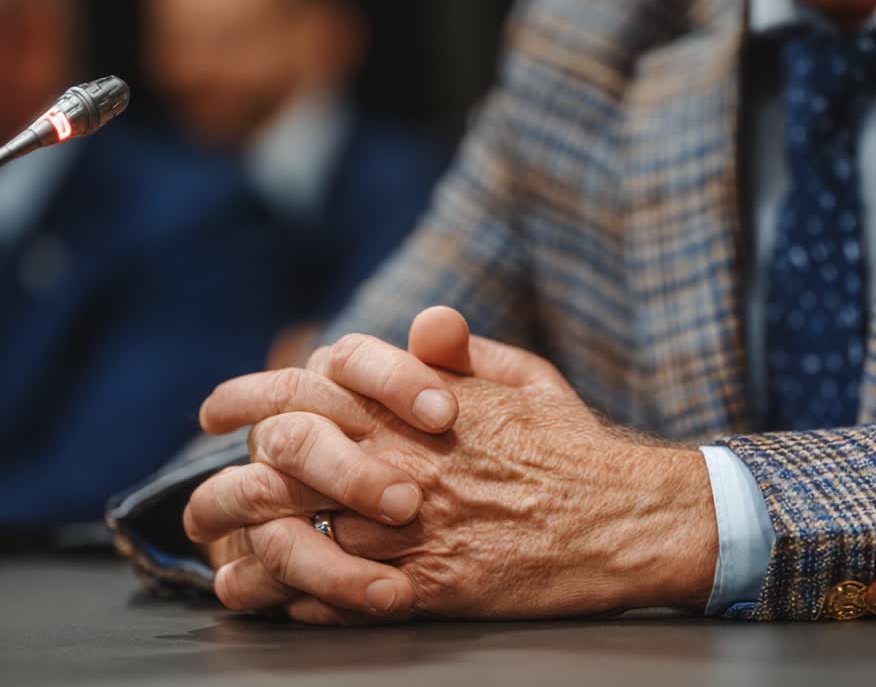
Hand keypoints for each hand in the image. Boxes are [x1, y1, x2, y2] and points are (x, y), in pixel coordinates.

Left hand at [186, 307, 718, 624]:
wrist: (629, 517)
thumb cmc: (578, 445)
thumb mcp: (526, 376)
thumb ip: (464, 350)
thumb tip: (424, 321)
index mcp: (423, 404)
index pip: (311, 384)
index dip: (250, 392)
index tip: (219, 406)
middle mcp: (409, 460)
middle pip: (286, 459)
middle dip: (227, 478)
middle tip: (201, 499)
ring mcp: (420, 526)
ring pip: (303, 535)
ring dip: (252, 549)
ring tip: (227, 563)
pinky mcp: (438, 586)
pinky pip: (346, 596)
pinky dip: (304, 597)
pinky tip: (286, 599)